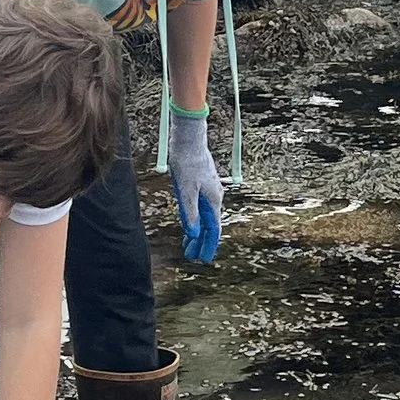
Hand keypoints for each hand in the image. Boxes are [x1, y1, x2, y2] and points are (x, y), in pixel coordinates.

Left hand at [167, 107, 222, 264]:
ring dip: (197, 232)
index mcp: (213, 200)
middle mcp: (214, 198)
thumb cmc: (187, 163)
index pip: (213, 230)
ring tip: (188, 245)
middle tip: (191, 256)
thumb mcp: (186, 191)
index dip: (208, 246)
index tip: (202, 259)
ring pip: (204, 218)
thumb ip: (190, 214)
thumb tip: (194, 234)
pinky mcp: (201, 186)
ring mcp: (208, 191)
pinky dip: (194, 220)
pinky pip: (200, 209)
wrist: (189, 140)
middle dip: (201, 242)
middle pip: (209, 225)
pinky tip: (188, 224)